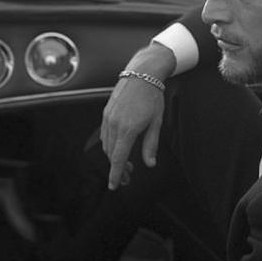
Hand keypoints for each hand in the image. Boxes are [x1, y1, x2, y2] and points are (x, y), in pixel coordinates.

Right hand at [99, 43, 175, 189]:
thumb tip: (150, 164)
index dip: (115, 174)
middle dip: (117, 168)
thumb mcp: (156, 121)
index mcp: (128, 129)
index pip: (118, 158)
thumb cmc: (152, 97)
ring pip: (106, 145)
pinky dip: (110, 145)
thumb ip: (151, 144)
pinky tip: (119, 147)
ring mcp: (108, 118)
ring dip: (113, 157)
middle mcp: (115, 124)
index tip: (114, 186)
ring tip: (125, 164)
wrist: (141, 74)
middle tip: (127, 177)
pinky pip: (105, 134)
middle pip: (111, 154)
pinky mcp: (106, 112)